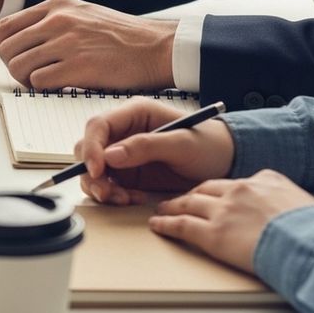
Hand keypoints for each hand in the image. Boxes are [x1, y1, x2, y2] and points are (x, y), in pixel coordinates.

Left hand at [0, 0, 177, 89]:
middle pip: (8, 48)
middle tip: (29, 74)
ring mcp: (66, 43)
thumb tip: (18, 39)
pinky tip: (60, 84)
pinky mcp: (75, 66)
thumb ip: (50, 22)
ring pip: (19, 66)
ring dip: (26, 79)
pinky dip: (42, 87)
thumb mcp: (81, 14)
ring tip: (49, 79)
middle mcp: (57, 20)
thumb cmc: (119, 36)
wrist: (156, 47)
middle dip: (11, 66)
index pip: (6, 25)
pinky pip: (38, 82)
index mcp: (56, 5)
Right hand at [74, 98, 234, 205]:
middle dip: (92, 173)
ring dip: (102, 187)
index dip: (92, 148)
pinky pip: (107, 184)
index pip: (98, 126)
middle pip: (87, 148)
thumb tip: (110, 155)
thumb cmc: (210, 145)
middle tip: (107, 192)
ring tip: (123, 199)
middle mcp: (123, 131)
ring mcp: (123, 153)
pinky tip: (132, 199)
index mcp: (135, 113)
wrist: (226, 163)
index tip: (98, 170)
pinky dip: (113, 195)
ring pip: (93, 170)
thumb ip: (147, 146)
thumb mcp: (183, 144)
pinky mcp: (127, 172)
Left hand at [150, 170, 313, 272]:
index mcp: (263, 180)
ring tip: (162, 210)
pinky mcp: (213, 234)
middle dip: (189, 195)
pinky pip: (181, 226)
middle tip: (178, 200)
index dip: (215, 190)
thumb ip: (281, 199)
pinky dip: (166, 225)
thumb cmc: (311, 230)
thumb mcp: (300, 201)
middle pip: (205, 190)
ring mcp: (223, 211)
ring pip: (188, 205)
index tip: (208, 194)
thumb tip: (280, 208)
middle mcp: (239, 190)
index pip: (231, 183)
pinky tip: (157, 225)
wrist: (309, 244)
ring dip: (172, 207)